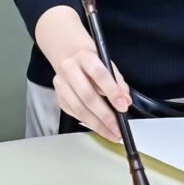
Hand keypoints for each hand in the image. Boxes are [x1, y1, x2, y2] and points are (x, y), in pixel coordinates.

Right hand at [35, 7, 131, 141]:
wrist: (67, 51)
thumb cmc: (91, 58)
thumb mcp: (106, 62)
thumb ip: (117, 81)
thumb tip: (125, 101)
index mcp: (85, 56)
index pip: (99, 75)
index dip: (112, 92)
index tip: (123, 107)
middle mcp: (69, 69)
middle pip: (87, 96)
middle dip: (105, 115)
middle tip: (118, 129)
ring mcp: (60, 83)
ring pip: (79, 108)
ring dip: (97, 124)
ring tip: (111, 134)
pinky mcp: (58, 95)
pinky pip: (73, 112)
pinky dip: (87, 122)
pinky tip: (99, 128)